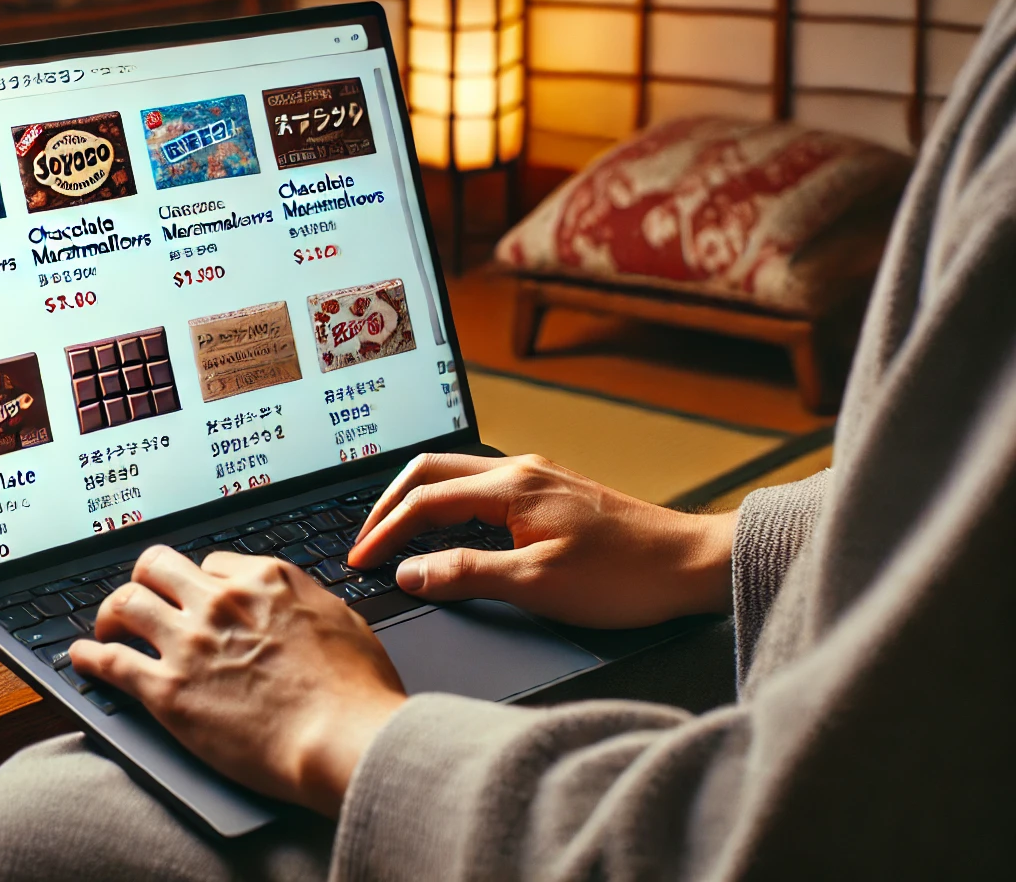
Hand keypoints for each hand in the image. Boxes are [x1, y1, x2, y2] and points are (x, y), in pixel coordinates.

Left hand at [69, 545, 405, 816]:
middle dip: (146, 582)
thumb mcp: (343, 623)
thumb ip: (308, 605)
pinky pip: (110, 661)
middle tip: (142, 601)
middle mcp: (220, 601)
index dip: (201, 583)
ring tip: (107, 629)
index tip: (195, 599)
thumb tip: (296, 605)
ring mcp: (190, 643)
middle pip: (158, 567)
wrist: (344, 740)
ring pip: (126, 603)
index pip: (212, 564)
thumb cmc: (358, 694)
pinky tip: (80, 658)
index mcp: (265, 580)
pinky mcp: (168, 690)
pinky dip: (88, 656)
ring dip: (111, 615)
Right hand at [349, 453, 735, 628]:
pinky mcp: (552, 494)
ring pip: (455, 477)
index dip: (384, 533)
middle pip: (429, 472)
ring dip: (417, 502)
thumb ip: (466, 575)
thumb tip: (410, 572)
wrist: (694, 565)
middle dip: (387, 505)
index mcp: (511, 487)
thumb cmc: (625, 577)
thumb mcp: (537, 584)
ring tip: (392, 536)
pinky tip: (446, 532)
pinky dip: (447, 506)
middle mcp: (520, 471)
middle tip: (363, 542)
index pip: (424, 501)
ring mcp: (538, 479)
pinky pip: (480, 488)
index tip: (361, 562)